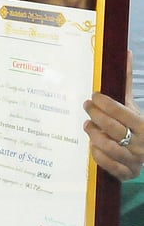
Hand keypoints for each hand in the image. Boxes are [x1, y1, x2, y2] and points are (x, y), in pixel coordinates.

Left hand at [83, 51, 143, 180]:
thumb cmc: (132, 124)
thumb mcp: (131, 104)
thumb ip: (126, 81)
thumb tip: (125, 51)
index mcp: (143, 125)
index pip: (122, 112)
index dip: (105, 104)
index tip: (94, 96)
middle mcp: (141, 144)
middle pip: (112, 128)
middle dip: (95, 116)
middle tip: (87, 107)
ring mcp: (134, 160)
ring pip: (108, 147)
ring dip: (93, 135)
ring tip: (88, 126)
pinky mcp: (125, 173)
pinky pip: (107, 165)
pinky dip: (97, 154)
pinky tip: (92, 145)